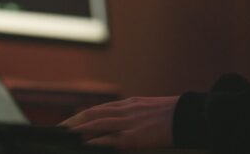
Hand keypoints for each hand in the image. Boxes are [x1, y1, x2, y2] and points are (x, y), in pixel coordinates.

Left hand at [59, 96, 179, 148]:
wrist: (191, 116)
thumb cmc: (173, 117)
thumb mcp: (149, 111)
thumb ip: (132, 116)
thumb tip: (118, 126)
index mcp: (129, 104)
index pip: (98, 108)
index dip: (80, 115)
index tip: (68, 122)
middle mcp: (126, 110)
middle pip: (92, 114)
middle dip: (73, 122)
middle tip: (58, 129)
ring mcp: (130, 122)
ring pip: (97, 123)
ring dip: (78, 129)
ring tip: (64, 136)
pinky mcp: (136, 136)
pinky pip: (111, 138)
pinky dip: (96, 141)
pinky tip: (84, 144)